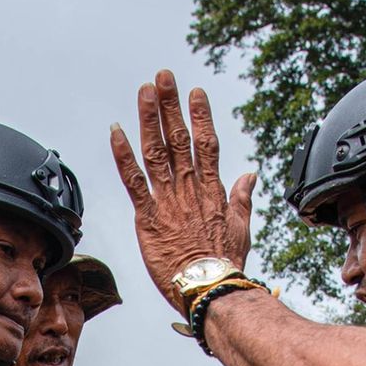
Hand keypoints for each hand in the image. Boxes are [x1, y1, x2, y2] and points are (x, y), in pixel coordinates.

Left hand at [111, 69, 257, 313]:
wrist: (209, 288)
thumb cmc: (226, 263)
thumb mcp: (241, 227)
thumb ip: (242, 197)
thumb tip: (250, 174)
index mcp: (212, 190)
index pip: (206, 144)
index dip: (201, 116)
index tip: (196, 93)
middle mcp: (189, 189)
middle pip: (178, 139)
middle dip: (171, 105)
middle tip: (164, 77)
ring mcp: (168, 201)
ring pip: (156, 152)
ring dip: (149, 119)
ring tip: (145, 91)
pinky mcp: (148, 217)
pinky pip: (133, 181)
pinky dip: (123, 155)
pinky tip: (116, 131)